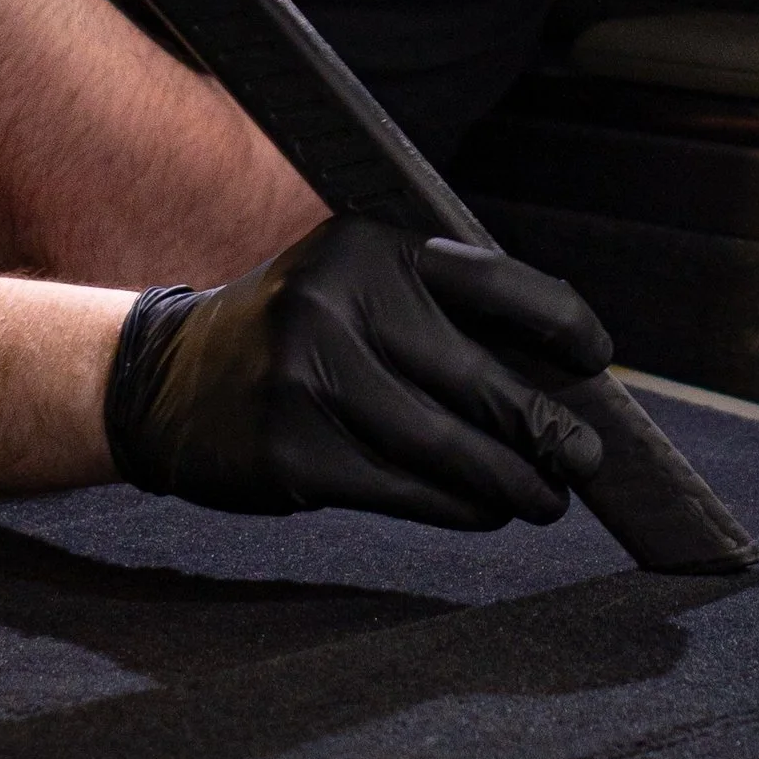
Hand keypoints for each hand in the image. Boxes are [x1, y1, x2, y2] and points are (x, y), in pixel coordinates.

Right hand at [103, 218, 614, 527]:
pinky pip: (403, 488)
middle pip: (475, 377)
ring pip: (444, 445)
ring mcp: (306, 379)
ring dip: (511, 480)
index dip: (559, 325)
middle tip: (588, 457)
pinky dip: (458, 505)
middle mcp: (334, 303)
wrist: (164, 379)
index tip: (595, 361)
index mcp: (367, 248)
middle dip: (545, 426)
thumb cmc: (296, 337)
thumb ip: (440, 314)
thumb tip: (558, 380)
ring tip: (546, 498)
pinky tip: (485, 510)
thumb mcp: (354, 288)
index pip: (493, 281)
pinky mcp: (292, 452)